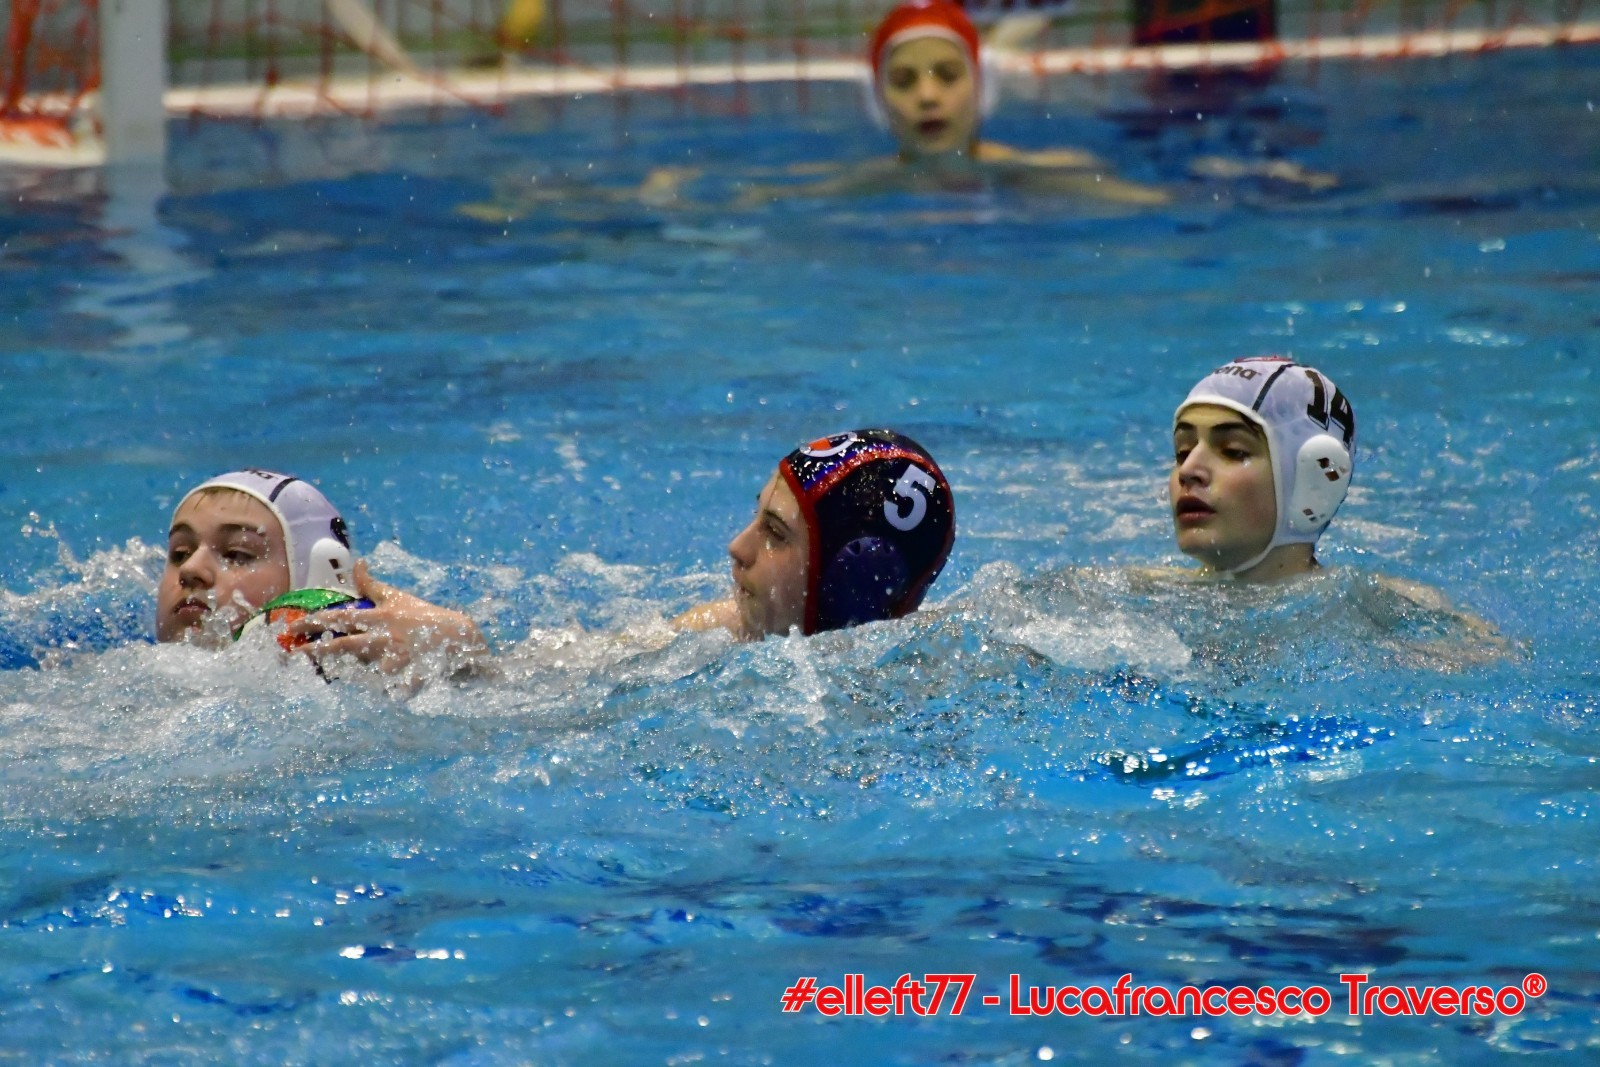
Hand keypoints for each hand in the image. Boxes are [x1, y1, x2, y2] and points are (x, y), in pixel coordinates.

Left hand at [289, 561, 490, 680]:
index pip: (339, 617)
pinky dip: (380, 694)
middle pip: (343, 646)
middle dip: (316, 651)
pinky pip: (387, 691)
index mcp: (379, 617)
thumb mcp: (396, 597)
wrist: (457, 636)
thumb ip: (372, 584)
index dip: (314, 621)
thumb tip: (358, 562)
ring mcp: (396, 659)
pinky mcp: (408, 677)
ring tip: (330, 676)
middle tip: (295, 654)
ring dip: (345, 675)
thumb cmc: (423, 616)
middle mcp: (384, 637)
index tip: (293, 625)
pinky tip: (374, 696)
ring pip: (361, 671)